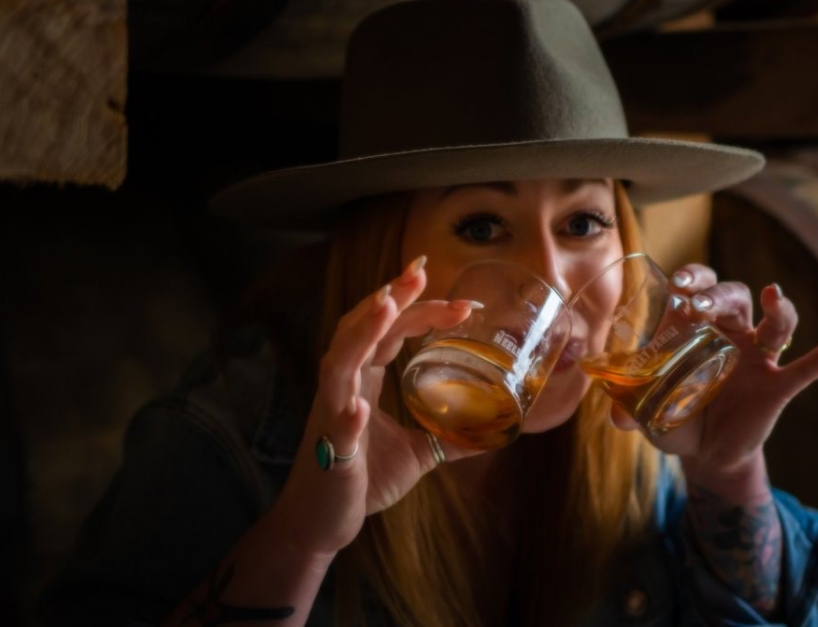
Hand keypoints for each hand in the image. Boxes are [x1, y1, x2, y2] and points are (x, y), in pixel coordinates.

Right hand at [267, 257, 482, 556]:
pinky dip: (347, 414)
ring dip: (363, 333)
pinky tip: (360, 406)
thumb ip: (449, 437)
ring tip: (387, 306)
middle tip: (422, 272)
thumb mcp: (417, 454)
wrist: (321, 524)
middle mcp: (343, 387)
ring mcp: (331, 415)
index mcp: (362, 380)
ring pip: (340, 363)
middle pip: (363, 329)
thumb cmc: (360, 482)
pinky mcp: (328, 451)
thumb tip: (495, 431)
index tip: (457, 296)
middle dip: (392, 299)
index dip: (416, 306)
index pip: (388, 329)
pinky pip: (335, 428)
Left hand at [609, 264, 817, 474]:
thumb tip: (616, 418)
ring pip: (775, 322)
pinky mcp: (777, 385)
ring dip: (776, 308)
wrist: (704, 455)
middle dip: (719, 294)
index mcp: (695, 327)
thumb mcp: (647, 411)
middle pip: (735, 296)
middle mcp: (730, 333)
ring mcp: (757, 358)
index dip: (692, 278)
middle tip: (700, 305)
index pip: (697, 287)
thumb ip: (630, 409)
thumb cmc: (674, 418)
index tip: (678, 282)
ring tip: (772, 297)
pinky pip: (809, 366)